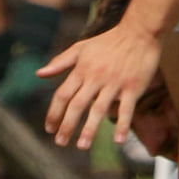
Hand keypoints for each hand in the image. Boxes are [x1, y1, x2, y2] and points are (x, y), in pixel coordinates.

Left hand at [38, 19, 161, 150]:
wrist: (139, 32)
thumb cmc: (108, 42)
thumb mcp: (81, 48)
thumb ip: (60, 62)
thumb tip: (39, 74)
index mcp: (82, 70)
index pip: (63, 94)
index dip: (54, 113)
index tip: (49, 129)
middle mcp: (96, 77)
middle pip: (77, 104)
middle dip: (67, 125)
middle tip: (60, 142)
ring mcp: (115, 83)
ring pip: (99, 109)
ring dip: (89, 129)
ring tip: (81, 146)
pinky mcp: (133, 87)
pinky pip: (126, 109)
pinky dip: (122, 125)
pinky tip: (118, 141)